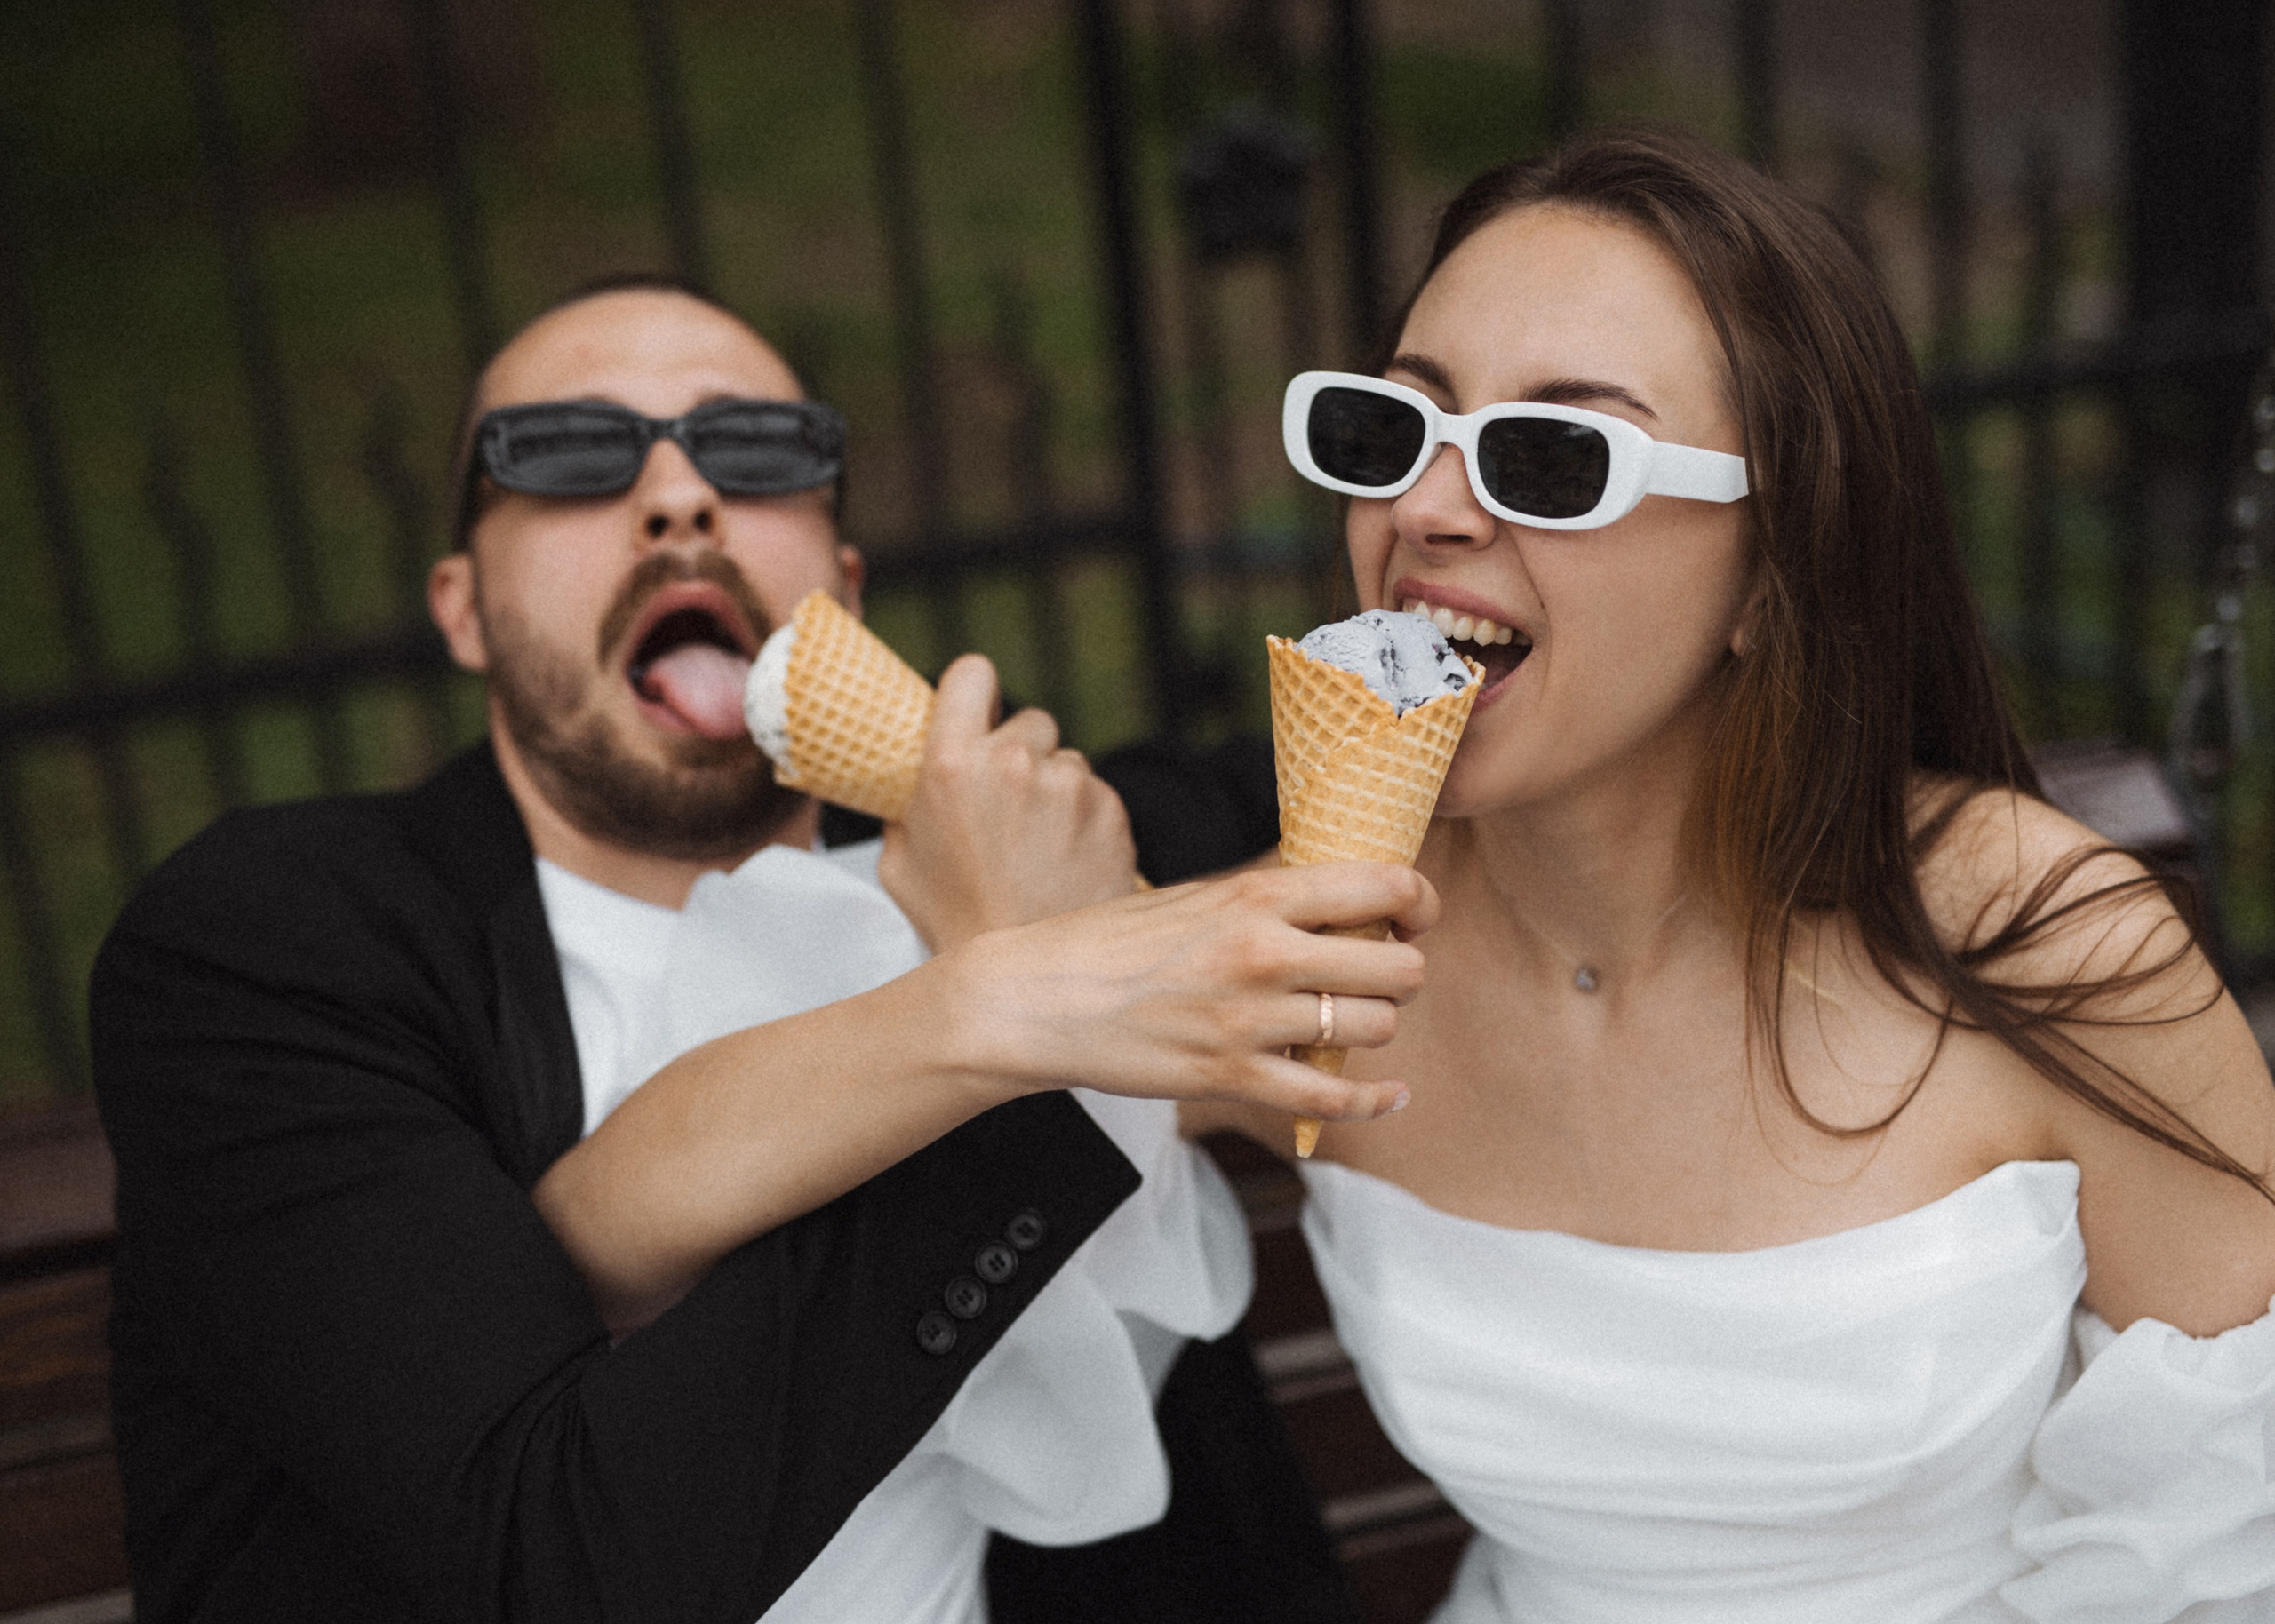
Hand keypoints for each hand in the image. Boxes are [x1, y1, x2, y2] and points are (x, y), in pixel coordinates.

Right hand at [879, 654, 1137, 949]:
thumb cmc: (957, 921)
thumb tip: (914, 780)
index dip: (976, 691)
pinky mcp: (1112, 810)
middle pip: (1029, 721)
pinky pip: (1097, 795)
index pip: (973, 674)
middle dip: (1021, 753)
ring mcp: (1070, 785)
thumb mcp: (901, 862)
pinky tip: (1066, 861)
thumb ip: (909, 805)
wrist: (1030, 976)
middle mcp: (1015, 763)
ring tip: (1037, 848)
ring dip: (1055, 791)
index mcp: (952, 764)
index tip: (979, 711)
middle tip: (1008, 806)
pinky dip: (1086, 819)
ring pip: (1067, 762)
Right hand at [941, 860, 1436, 1123]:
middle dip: (1400, 974)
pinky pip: (1333, 1098)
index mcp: (1257, 894)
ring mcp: (1250, 1020)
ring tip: (1348, 1025)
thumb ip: (1270, 898)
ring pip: (1375, 1029)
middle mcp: (1264, 952)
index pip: (1386, 886)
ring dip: (1375, 1030)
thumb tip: (1344, 900)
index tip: (1413, 917)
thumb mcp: (1197, 895)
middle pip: (1397, 967)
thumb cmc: (1112, 941)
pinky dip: (1375, 1100)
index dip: (1419, 903)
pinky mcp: (1230, 1076)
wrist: (1036, 996)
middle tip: (1376, 979)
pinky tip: (1390, 1094)